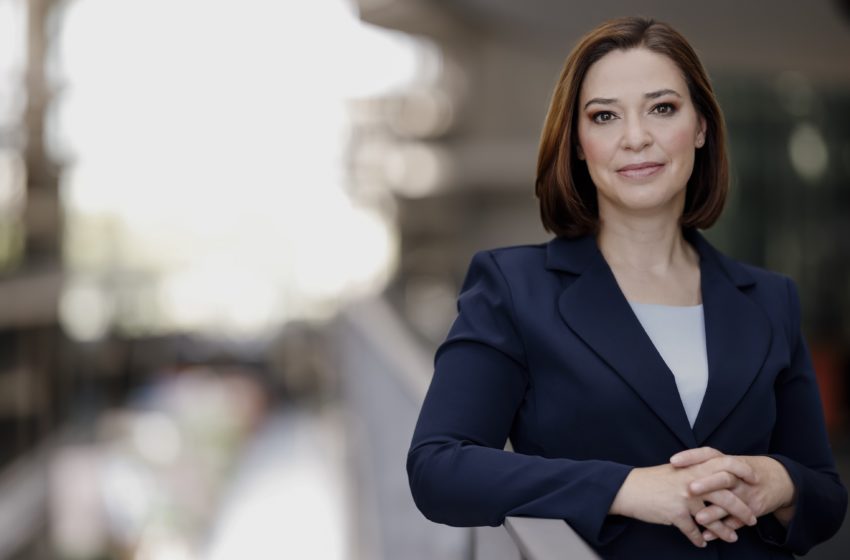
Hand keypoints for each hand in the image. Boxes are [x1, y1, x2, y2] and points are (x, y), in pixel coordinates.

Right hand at [610, 460, 757, 546]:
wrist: (628, 489)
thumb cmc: (651, 480)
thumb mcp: (675, 470)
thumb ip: (695, 472)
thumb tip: (713, 476)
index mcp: (693, 468)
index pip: (725, 465)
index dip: (742, 471)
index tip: (754, 480)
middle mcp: (692, 482)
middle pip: (726, 496)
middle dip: (742, 510)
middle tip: (751, 519)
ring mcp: (684, 499)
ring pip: (713, 518)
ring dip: (724, 531)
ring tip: (732, 538)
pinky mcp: (675, 514)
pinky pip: (693, 531)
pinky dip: (699, 539)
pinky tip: (702, 543)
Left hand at [671, 447, 796, 539]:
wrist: (780, 479)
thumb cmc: (746, 470)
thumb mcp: (730, 461)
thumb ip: (707, 464)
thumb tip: (675, 467)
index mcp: (727, 461)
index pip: (708, 454)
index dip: (691, 457)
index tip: (673, 461)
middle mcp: (737, 476)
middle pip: (722, 477)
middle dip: (707, 483)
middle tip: (689, 489)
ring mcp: (746, 493)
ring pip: (730, 502)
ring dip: (714, 512)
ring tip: (698, 519)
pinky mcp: (753, 509)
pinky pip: (737, 521)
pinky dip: (723, 529)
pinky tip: (708, 535)